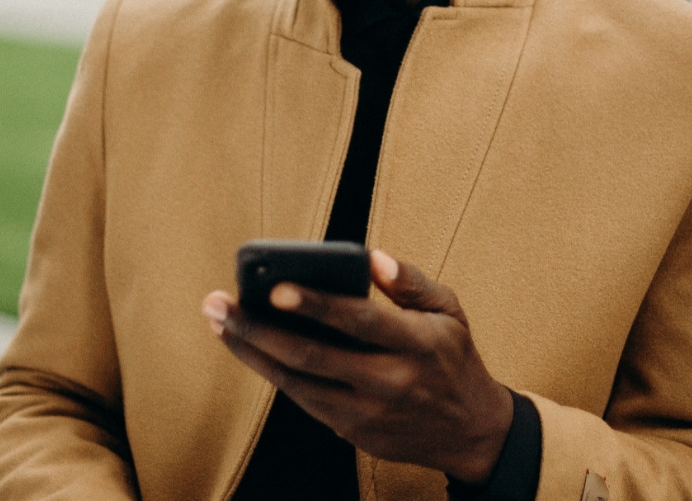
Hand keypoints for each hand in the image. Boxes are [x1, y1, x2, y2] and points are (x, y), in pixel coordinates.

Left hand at [202, 251, 512, 484]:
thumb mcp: (449, 310)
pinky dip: (273, 372)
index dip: (316, 305)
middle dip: (259, 329)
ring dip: (252, 352)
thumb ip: (410, 281)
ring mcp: (367, 413)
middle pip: (312, 356)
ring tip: (219, 322)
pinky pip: (304, 399)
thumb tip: (371, 258)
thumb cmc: (453, 357)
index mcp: (414, 344)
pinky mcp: (353, 431)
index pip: (359, 321)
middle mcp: (388, 382)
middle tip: (219, 303)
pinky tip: (248, 346)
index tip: (276, 287)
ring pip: (297, 383)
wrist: (472, 433)